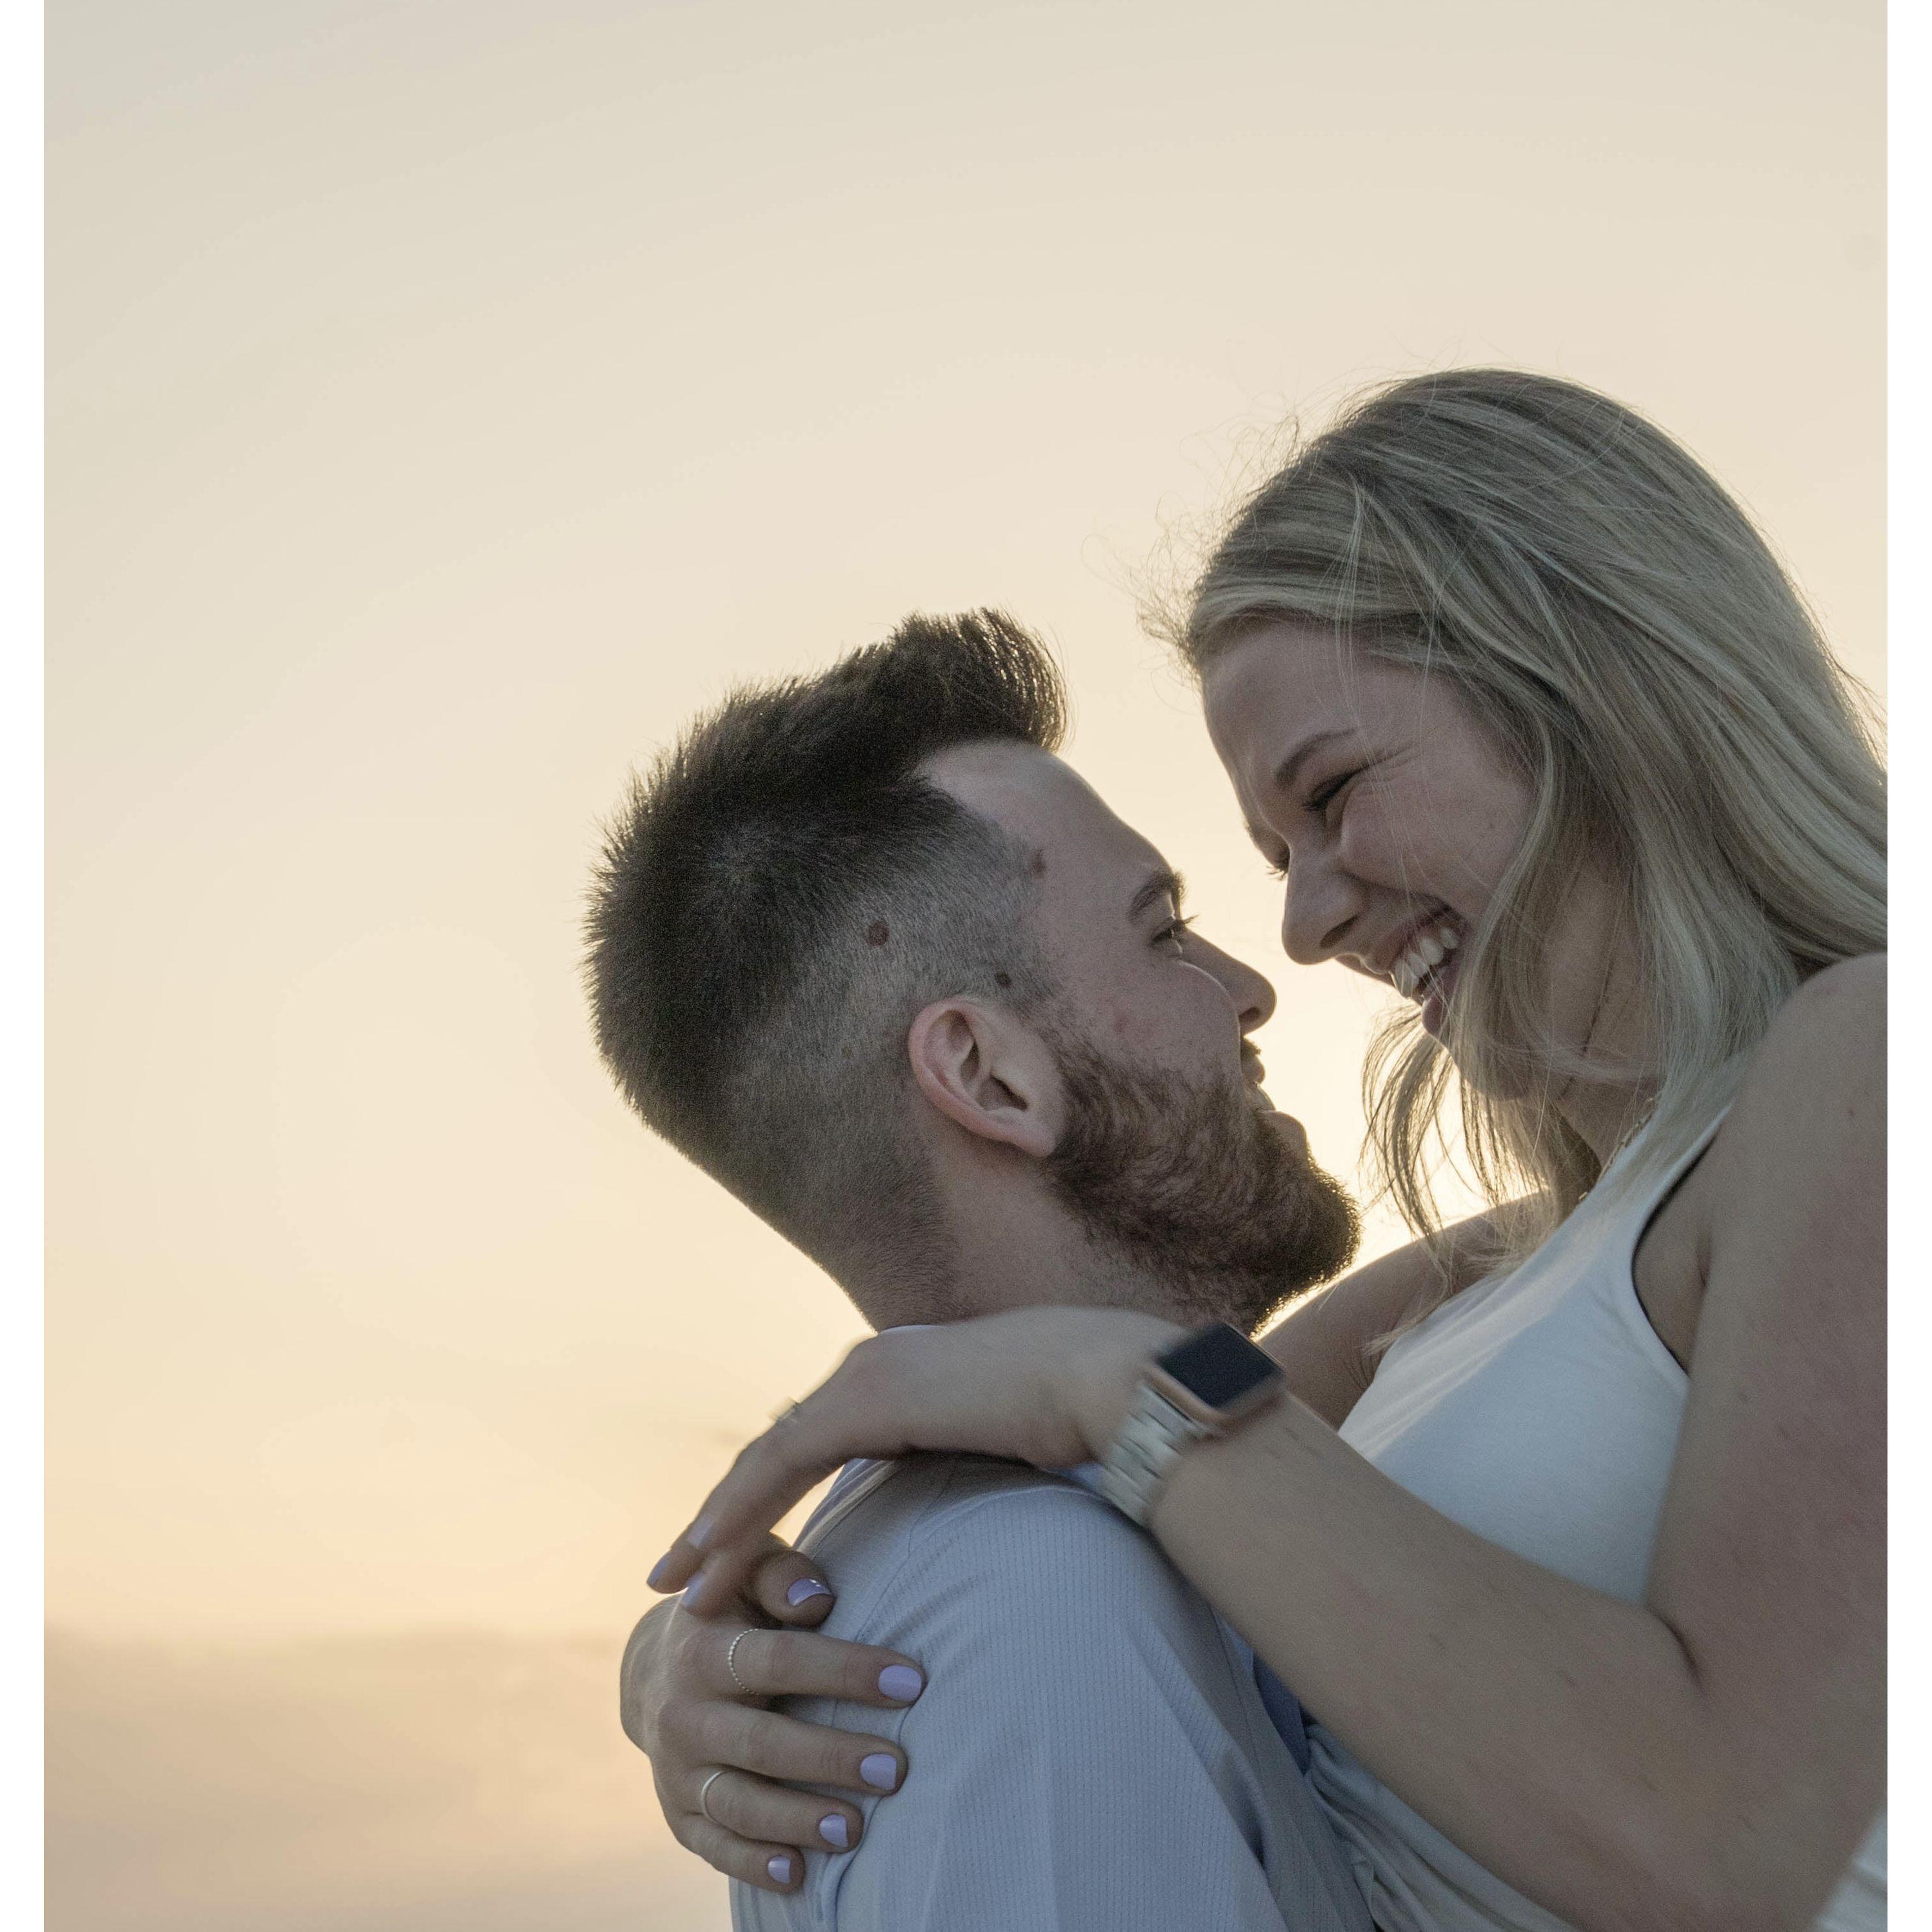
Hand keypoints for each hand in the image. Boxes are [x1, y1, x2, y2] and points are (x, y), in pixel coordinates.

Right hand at [621, 1534, 929, 1892]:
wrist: (653, 1669)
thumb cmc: (732, 1609)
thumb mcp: (748, 1573)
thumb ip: (782, 1575)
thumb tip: (817, 1600)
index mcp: (702, 1648)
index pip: (777, 1660)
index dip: (844, 1670)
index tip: (911, 1681)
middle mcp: (682, 1714)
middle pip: (761, 1743)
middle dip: (830, 1757)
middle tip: (896, 1768)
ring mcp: (676, 1772)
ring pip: (738, 1804)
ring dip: (798, 1820)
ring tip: (858, 1829)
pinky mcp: (678, 1814)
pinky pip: (714, 1847)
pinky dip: (753, 1864)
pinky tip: (798, 1873)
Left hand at [652, 1307, 1178, 1609]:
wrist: (1104, 1381)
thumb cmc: (1077, 1416)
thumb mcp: (1004, 1442)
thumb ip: (967, 1461)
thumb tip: (964, 1507)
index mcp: (900, 1372)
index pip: (811, 1441)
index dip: (764, 1496)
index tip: (730, 1548)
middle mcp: (869, 1366)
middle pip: (775, 1452)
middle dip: (723, 1515)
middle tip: (676, 1573)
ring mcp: (863, 1377)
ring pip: (764, 1462)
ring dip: (717, 1526)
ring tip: (676, 1585)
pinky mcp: (865, 1402)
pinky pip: (780, 1466)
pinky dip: (739, 1516)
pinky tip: (709, 1559)